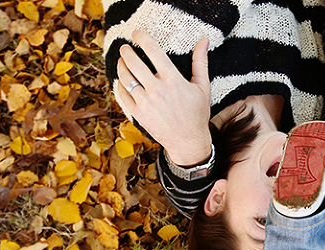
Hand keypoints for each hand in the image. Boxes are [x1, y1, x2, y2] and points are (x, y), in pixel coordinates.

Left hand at [116, 30, 212, 165]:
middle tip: (125, 47)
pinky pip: (122, 93)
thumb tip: (204, 41)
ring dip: (121, 65)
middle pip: (133, 62)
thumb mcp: (202, 88)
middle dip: (126, 51)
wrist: (188, 141)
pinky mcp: (138, 113)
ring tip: (122, 61)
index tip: (137, 33)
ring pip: (125, 77)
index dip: (142, 38)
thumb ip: (200, 62)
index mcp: (173, 81)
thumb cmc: (197, 114)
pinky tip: (122, 80)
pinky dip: (120, 84)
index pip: (153, 51)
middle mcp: (157, 90)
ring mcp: (145, 102)